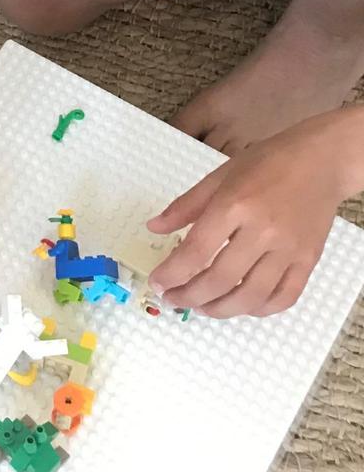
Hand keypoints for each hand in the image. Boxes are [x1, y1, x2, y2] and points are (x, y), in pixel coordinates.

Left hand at [147, 108, 362, 317]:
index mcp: (234, 205)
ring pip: (252, 296)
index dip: (173, 273)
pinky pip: (284, 297)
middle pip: (222, 279)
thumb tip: (154, 227)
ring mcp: (289, 250)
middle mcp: (263, 231)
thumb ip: (185, 205)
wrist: (318, 162)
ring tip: (199, 307)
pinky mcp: (309, 261)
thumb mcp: (217, 176)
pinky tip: (240, 306)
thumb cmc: (264, 163)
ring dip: (220, 309)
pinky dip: (259, 309)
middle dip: (190, 296)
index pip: (197, 250)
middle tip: (172, 300)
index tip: (157, 283)